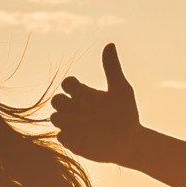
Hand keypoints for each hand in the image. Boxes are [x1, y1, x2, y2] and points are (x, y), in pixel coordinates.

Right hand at [49, 43, 139, 162]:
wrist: (130, 142)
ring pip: (55, 118)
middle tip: (84, 110)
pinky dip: (70, 135)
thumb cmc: (126, 114)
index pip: (68, 84)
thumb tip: (110, 44)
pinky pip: (61, 137)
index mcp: (84, 94)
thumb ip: (112, 69)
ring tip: (84, 124)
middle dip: (65, 103)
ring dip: (66, 119)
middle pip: (56, 100)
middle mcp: (75, 108)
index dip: (71, 86)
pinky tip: (85, 136)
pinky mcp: (72, 142)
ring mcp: (72, 125)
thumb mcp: (121, 90)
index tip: (85, 92)